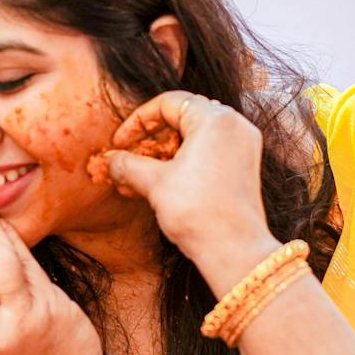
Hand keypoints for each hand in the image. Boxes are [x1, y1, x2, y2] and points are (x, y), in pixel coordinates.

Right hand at [100, 91, 279, 292]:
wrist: (235, 251)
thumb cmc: (198, 213)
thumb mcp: (154, 184)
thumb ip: (128, 164)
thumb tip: (110, 161)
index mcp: (215, 119)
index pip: (168, 103)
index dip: (137, 122)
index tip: (120, 143)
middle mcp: (234, 125)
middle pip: (182, 117)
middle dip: (150, 139)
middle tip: (128, 158)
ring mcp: (243, 146)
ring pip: (194, 138)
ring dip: (163, 154)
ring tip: (138, 177)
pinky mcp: (244, 166)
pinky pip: (208, 153)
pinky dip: (183, 163)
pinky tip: (160, 184)